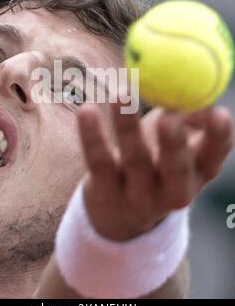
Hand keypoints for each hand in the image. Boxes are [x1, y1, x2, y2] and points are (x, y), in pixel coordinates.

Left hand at [77, 92, 233, 240]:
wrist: (121, 211)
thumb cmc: (155, 162)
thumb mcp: (177, 145)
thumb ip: (189, 119)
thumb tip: (196, 95)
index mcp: (196, 174)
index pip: (213, 156)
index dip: (218, 137)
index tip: (218, 112)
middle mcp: (172, 190)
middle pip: (176, 168)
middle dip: (174, 142)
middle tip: (169, 115)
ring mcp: (138, 195)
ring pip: (134, 160)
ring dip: (128, 126)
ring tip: (122, 94)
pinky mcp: (106, 191)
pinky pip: (99, 161)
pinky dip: (92, 136)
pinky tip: (87, 110)